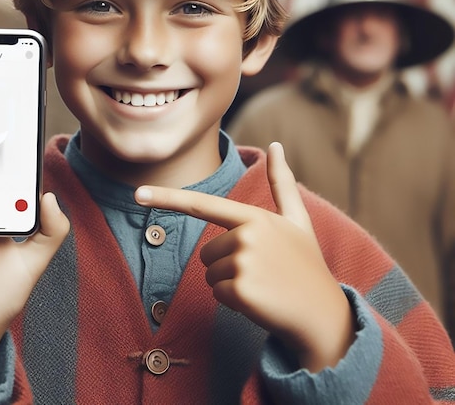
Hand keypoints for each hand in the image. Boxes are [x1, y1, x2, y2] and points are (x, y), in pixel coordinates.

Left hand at [134, 142, 354, 371]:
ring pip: (209, 274)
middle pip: (207, 253)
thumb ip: (281, 183)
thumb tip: (275, 144)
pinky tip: (260, 301)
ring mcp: (243, 263)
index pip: (202, 205)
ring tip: (263, 285)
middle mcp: (247, 235)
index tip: (137, 193)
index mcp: (255, 217)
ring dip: (230, 283)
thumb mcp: (298, 220)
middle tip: (261, 272)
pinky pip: (216, 294)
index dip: (166, 198)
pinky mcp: (239, 291)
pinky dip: (233, 302)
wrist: (323, 315)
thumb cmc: (307, 264)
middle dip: (227, 265)